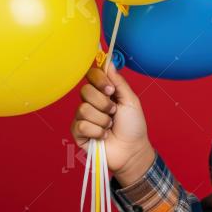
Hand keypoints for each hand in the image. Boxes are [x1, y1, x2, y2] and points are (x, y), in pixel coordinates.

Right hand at [70, 60, 154, 182]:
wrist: (132, 150)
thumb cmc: (133, 126)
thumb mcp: (130, 100)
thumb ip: (119, 82)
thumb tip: (108, 62)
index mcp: (103, 92)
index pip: (91, 75)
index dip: (99, 80)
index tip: (111, 90)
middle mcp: (91, 102)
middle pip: (85, 91)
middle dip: (104, 104)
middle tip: (114, 112)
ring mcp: (83, 117)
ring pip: (83, 109)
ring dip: (102, 120)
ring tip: (110, 126)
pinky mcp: (78, 133)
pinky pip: (81, 125)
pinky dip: (96, 131)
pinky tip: (103, 136)